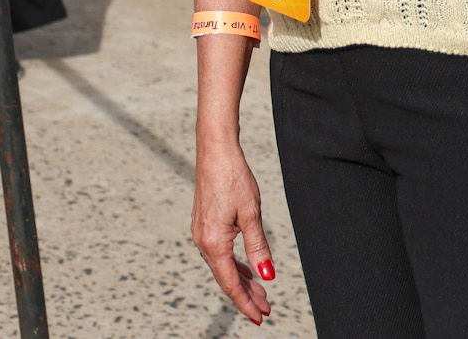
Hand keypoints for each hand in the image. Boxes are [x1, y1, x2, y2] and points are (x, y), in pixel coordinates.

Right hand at [192, 139, 273, 325]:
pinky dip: (233, 265)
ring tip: (260, 293)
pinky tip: (246, 270)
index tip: (260, 317)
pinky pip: (219, 254)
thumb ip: (258, 248)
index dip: (245, 302)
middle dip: (246, 295)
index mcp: (214, 242)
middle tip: (266, 309)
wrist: (215, 151)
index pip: (231, 283)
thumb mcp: (251, 215)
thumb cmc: (233, 178)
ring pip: (222, 266)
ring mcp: (201, 233)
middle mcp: (203, 241)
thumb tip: (266, 276)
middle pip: (225, 278)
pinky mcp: (204, 225)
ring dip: (241, 281)